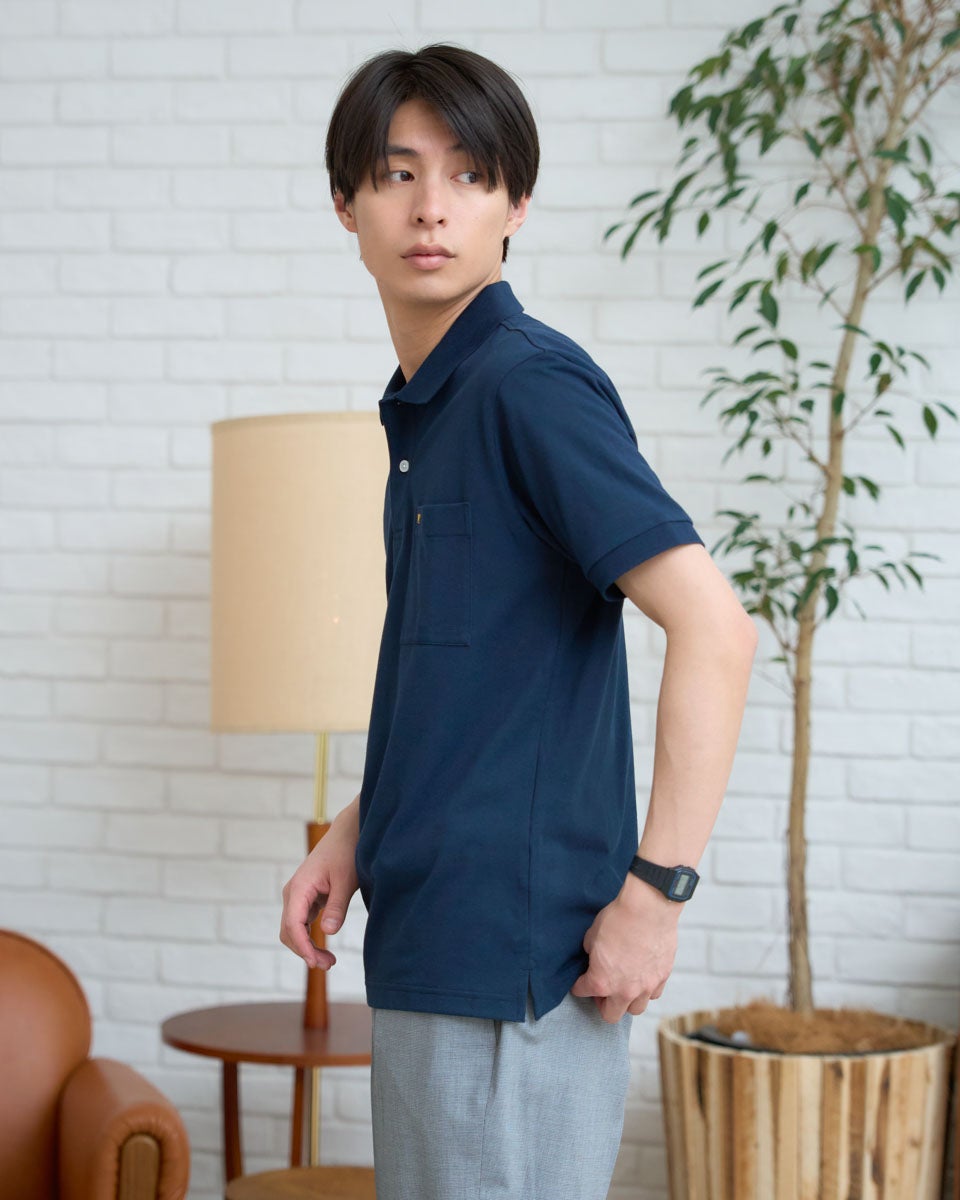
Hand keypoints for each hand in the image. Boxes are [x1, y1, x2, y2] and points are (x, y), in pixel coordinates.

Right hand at [279, 796, 359, 970]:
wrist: (347, 834)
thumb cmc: (346, 853)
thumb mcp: (345, 880)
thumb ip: (337, 906)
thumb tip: (327, 933)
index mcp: (299, 887)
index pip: (293, 925)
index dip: (302, 947)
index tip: (315, 962)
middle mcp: (293, 893)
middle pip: (289, 931)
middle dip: (305, 951)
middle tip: (328, 965)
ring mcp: (297, 896)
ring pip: (293, 930)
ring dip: (306, 947)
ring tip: (328, 962)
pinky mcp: (305, 898)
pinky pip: (301, 924)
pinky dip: (309, 938)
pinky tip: (324, 949)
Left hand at [570, 872, 679, 1023]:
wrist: (648, 908)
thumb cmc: (618, 918)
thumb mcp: (592, 934)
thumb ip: (591, 952)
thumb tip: (594, 954)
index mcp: (601, 981)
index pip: (583, 991)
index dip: (579, 985)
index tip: (580, 982)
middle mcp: (624, 990)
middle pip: (611, 1015)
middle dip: (602, 1004)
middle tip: (602, 990)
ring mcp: (646, 986)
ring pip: (636, 1009)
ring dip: (627, 1001)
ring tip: (624, 986)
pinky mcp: (663, 977)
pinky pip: (653, 994)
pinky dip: (647, 990)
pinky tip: (642, 976)